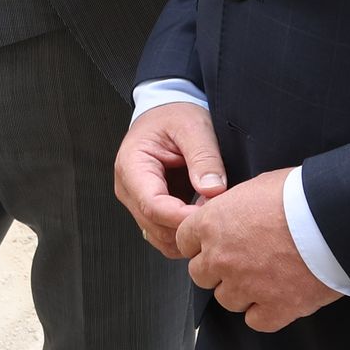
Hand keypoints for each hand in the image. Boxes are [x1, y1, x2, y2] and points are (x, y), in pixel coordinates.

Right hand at [111, 100, 224, 257]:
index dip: (183, 217)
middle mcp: (129, 189)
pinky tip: (204, 215)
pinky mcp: (150, 209)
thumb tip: (213, 190)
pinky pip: (166, 233)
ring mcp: (138, 201)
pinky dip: (187, 231)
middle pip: (156, 227)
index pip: (153, 206)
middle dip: (189, 227)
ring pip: (161, 237)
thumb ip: (203, 158)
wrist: (165, 112)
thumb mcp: (193, 127)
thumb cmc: (173, 115)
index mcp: (132, 166)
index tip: (212, 216)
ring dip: (188, 233)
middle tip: (221, 213)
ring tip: (213, 212)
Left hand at [176, 165, 338, 332]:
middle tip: (242, 261)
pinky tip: (278, 299)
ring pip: (226, 300)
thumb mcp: (256, 187)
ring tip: (265, 278)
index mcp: (211, 224)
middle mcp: (221, 258)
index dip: (199, 243)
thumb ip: (232, 207)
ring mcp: (246, 286)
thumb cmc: (300, 195)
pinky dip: (265, 313)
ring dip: (241, 292)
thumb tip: (230, 214)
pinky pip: (256, 321)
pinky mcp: (275, 308)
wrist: (336, 219)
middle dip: (217, 269)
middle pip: (200, 275)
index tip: (213, 244)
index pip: (184, 241)